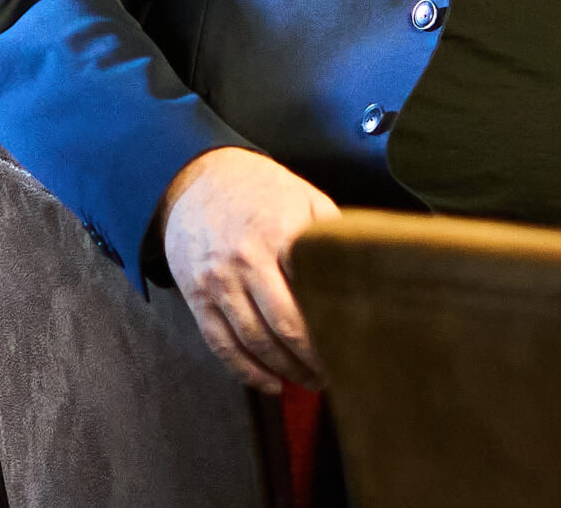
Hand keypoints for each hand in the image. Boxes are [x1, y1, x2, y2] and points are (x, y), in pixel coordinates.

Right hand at [159, 146, 339, 392]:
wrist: (197, 178)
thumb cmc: (260, 190)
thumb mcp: (303, 196)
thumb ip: (330, 232)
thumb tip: (363, 267)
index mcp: (279, 234)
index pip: (312, 293)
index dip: (334, 326)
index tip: (352, 346)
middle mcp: (246, 260)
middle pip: (284, 326)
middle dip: (312, 359)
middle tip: (334, 375)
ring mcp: (218, 280)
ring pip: (253, 341)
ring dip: (284, 370)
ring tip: (308, 382)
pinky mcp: (196, 295)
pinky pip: (220, 344)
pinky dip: (245, 371)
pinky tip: (269, 383)